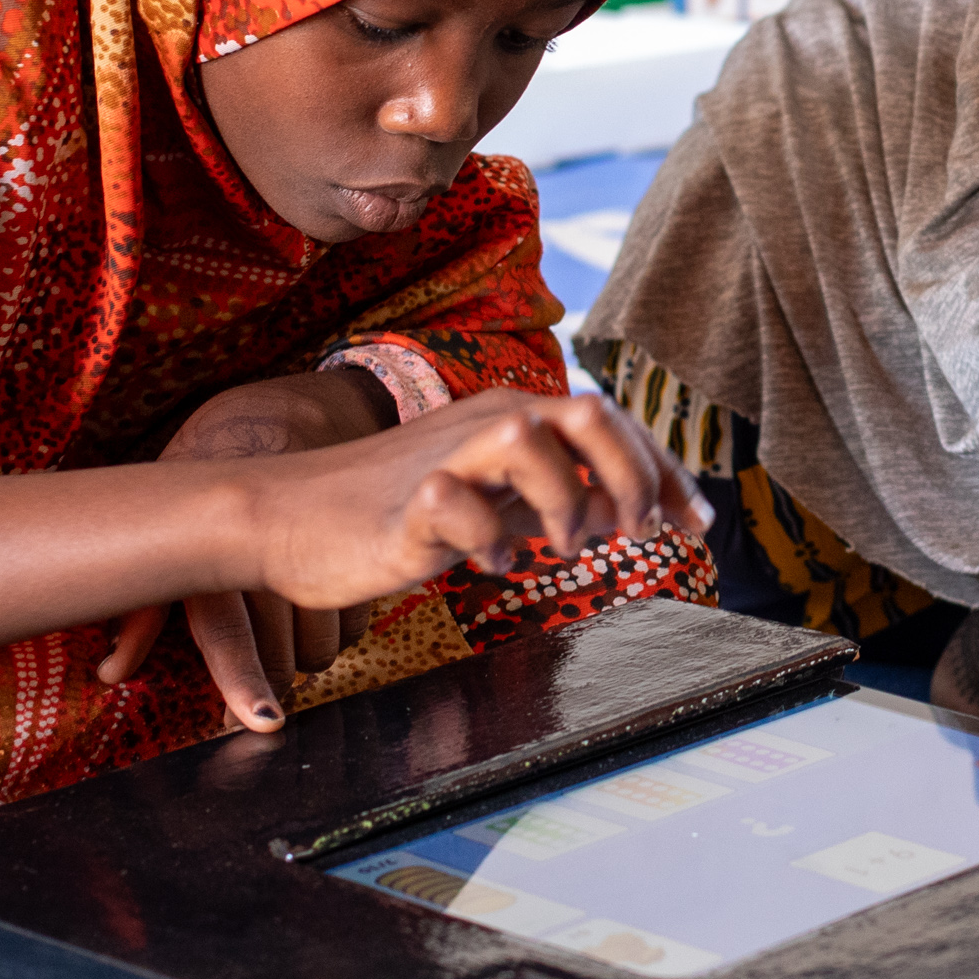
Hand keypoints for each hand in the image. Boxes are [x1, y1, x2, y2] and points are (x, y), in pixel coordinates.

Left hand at [96, 367, 395, 720]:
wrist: (301, 407)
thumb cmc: (217, 470)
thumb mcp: (167, 518)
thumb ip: (144, 605)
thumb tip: (111, 672)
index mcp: (219, 550)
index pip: (233, 632)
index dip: (244, 682)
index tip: (262, 722)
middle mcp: (275, 553)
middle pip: (290, 655)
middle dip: (277, 678)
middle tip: (264, 686)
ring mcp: (328, 553)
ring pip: (328, 646)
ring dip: (311, 650)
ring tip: (290, 617)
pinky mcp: (367, 552)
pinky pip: (360, 622)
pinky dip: (343, 623)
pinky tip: (324, 592)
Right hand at [99, 377, 700, 732]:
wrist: (283, 516)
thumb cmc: (386, 507)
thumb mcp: (485, 495)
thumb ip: (545, 493)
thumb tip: (617, 506)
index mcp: (510, 414)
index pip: (611, 424)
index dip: (664, 473)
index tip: (695, 525)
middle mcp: (486, 422)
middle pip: (590, 413)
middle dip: (634, 474)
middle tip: (633, 532)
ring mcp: (446, 458)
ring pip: (533, 438)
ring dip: (567, 499)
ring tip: (562, 547)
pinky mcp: (407, 504)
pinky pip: (463, 508)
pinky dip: (492, 541)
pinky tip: (491, 566)